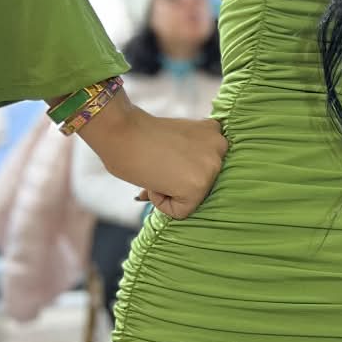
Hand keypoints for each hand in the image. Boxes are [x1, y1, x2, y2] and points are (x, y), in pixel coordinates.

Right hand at [82, 95, 227, 220]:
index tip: (164, 155)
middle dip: (176, 179)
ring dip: (169, 190)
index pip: (203, 166)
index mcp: (215, 132)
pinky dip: (160, 202)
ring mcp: (212, 167)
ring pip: (191, 198)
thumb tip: (176, 188)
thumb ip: (186, 159)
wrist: (121, 130)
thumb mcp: (175, 139)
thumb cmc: (139, 132)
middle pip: (199, 182)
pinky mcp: (198, 187)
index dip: (179, 167)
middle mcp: (220, 147)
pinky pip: (180, 211)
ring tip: (156, 169)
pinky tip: (153, 180)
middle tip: (157, 164)